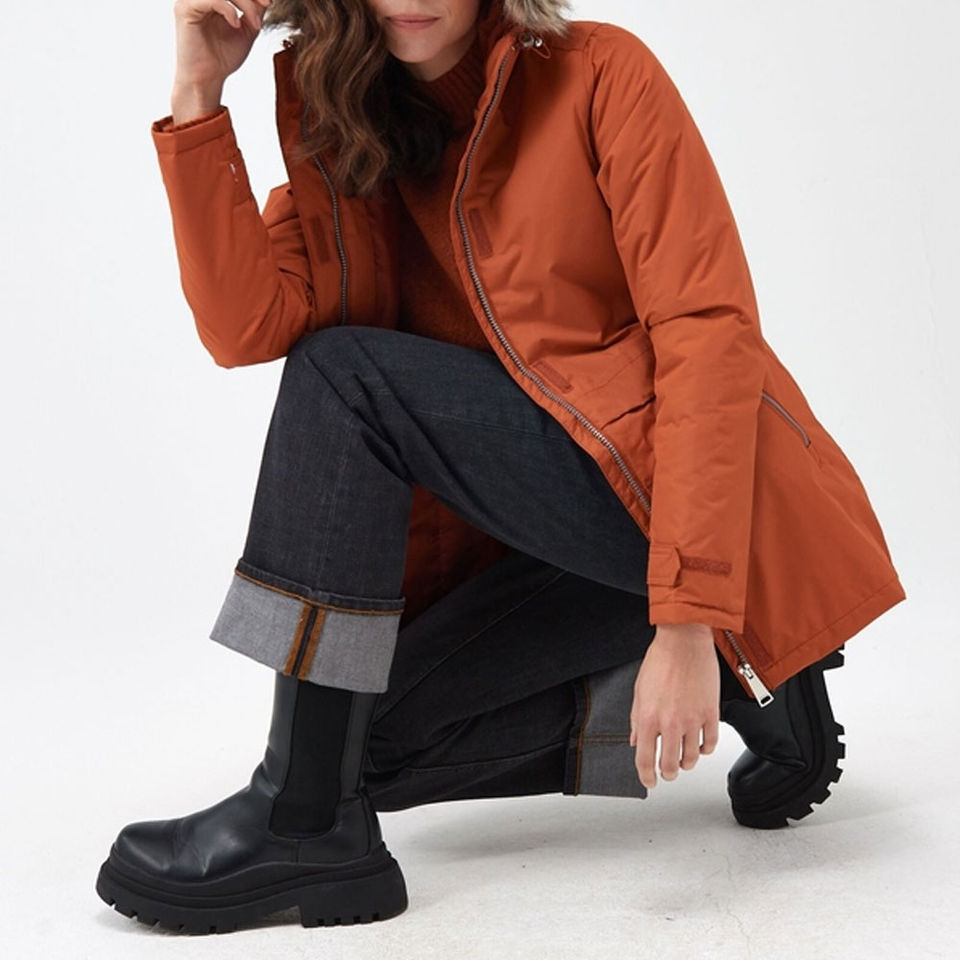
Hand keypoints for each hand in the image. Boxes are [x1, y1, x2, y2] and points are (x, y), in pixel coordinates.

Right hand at [172, 0, 271, 94]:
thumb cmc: (224, 57)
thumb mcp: (247, 30)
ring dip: (245, 2)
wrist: (208, 79)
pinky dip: (229, 9)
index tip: (269, 2)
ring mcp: (190, 0)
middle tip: (266, 5)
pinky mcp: (185, 9)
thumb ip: (255, 10)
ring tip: (255, 23)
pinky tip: (236, 24)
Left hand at [629, 622, 719, 789]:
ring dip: (687, 763)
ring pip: (692, 758)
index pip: (645, 759)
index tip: (649, 782)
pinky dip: (706, 750)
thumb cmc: (660, 660)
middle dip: (668, 774)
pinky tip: (702, 747)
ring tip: (684, 760)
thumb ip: (637, 719)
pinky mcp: (711, 713)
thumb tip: (636, 741)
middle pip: (670, 764)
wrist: (684, 641)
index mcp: (648, 717)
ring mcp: (692, 719)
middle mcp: (670, 723)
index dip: (646, 776)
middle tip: (668, 773)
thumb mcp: (639, 691)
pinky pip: (711, 743)